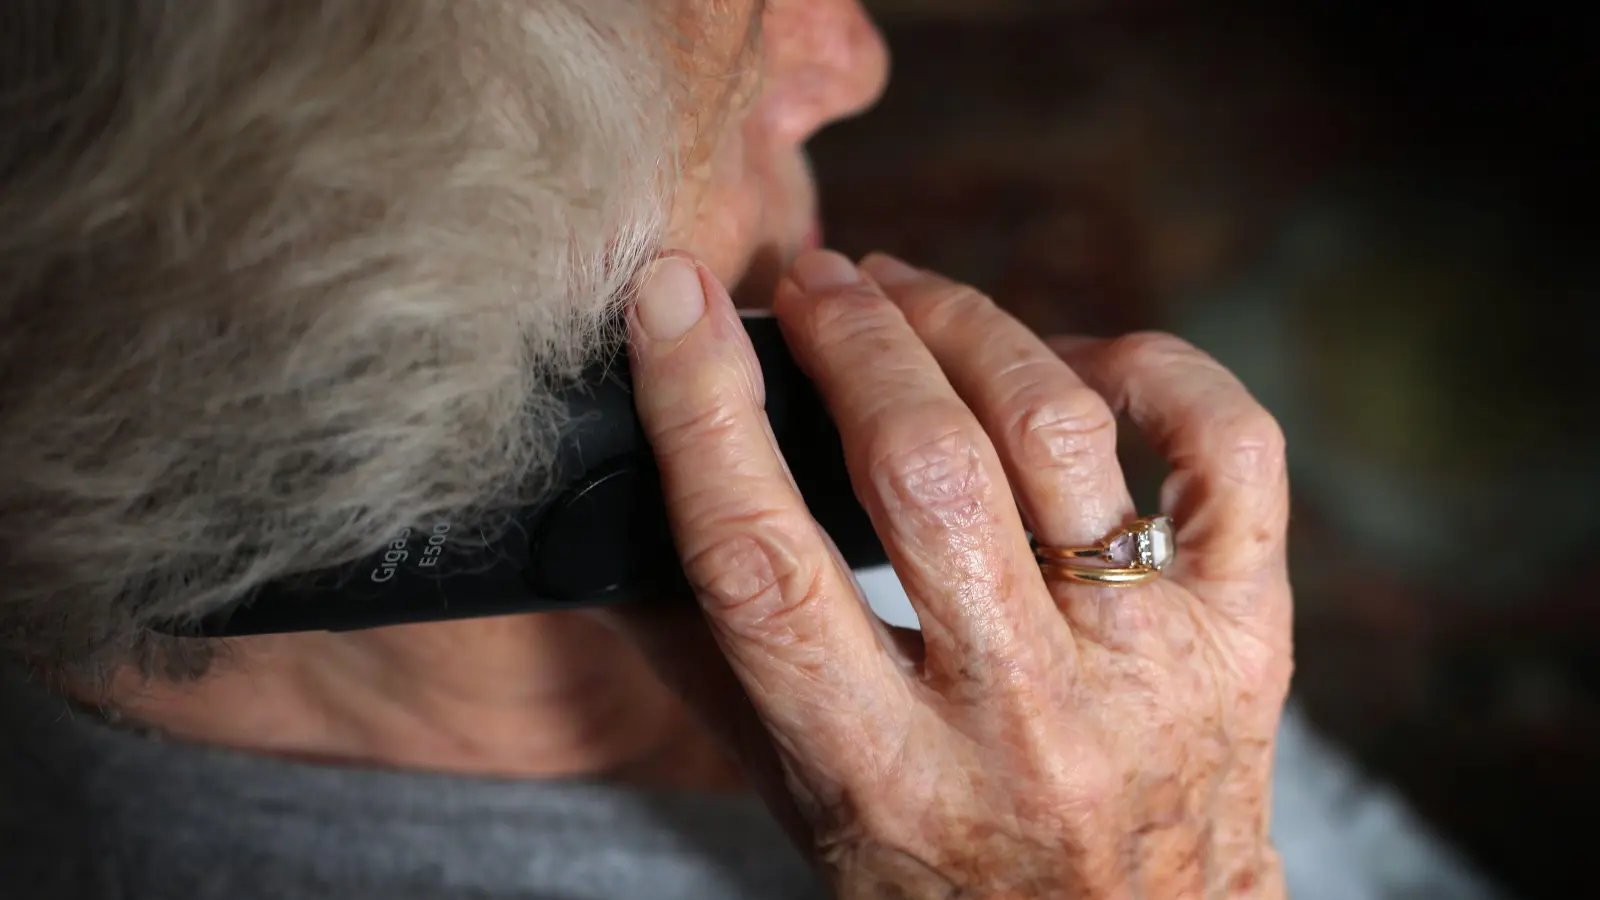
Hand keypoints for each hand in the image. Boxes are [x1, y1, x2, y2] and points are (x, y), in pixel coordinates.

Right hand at [607, 249, 1292, 898]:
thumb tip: (610, 534)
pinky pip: (1224, 445)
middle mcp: (1021, 717)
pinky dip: (1152, 365)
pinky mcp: (1246, 629)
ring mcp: (1150, 667)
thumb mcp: (805, 804)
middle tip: (815, 277)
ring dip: (968, 325)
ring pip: (1057, 429)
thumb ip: (710, 673)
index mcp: (881, 772)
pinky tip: (1078, 358)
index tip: (672, 297)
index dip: (704, 409)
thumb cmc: (943, 880)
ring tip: (910, 295)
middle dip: (852, 338)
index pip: (764, 563)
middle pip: (922, 470)